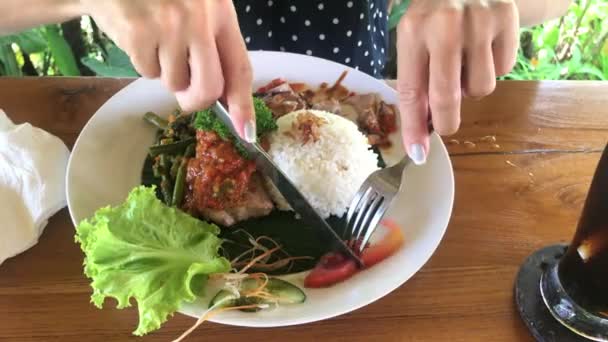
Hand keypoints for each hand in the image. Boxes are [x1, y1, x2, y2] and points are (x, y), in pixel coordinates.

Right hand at [80, 0, 255, 140]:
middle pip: (209, 89)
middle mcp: (199, 20)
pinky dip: (143, 61)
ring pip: (174, 83)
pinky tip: (140, 34)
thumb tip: (221, 95)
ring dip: (165, 72)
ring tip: (156, 40)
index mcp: (221, 11)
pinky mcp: (138, 34)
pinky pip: (147, 72)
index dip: (243, 104)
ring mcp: (168, 27)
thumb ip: (214, 43)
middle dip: (196, 100)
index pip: (240, 68)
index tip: (246, 131)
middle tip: (184, 92)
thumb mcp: (199, 6)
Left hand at [396, 0, 518, 163]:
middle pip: (446, 97)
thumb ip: (415, 79)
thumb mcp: (414, 37)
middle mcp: (445, 25)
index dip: (414, 127)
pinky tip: (482, 48)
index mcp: (413, 31)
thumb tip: (423, 133)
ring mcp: (480, 21)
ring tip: (464, 64)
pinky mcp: (507, 18)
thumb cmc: (434, 16)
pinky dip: (493, 68)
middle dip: (445, 122)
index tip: (418, 153)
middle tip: (445, 126)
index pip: (410, 91)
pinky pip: (503, 70)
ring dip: (471, 88)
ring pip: (480, 88)